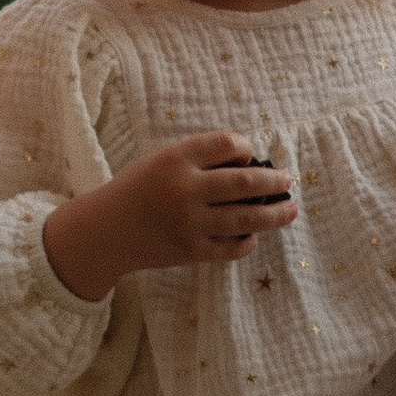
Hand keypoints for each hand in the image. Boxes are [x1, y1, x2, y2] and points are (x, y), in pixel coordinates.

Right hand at [43, 134, 295, 299]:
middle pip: (245, 182)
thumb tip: (251, 164)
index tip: (251, 154)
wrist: (105, 231)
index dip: (246, 147)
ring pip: (246, 218)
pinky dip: (247, 242)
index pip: (227, 144)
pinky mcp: (191, 251)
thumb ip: (199, 160)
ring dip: (274, 214)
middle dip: (274, 181)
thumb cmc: (137, 191)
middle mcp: (184, 189)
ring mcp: (189, 223)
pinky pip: (231, 248)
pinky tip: (252, 237)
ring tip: (290, 210)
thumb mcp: (160, 162)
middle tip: (287, 181)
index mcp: (175, 159)